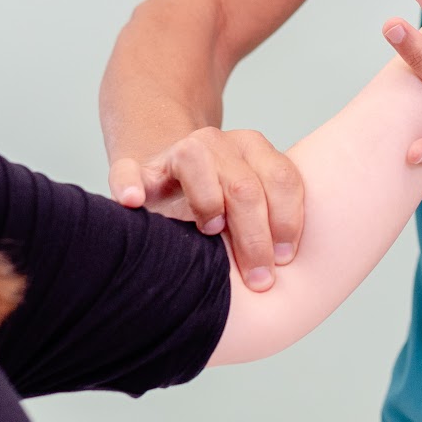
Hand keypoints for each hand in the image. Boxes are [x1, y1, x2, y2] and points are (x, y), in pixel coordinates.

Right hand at [109, 128, 304, 291]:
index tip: (285, 260)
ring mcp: (177, 152)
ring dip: (207, 200)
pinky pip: (130, 170)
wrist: (168, 178)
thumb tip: (291, 267)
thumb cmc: (220, 204)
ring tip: (210, 232)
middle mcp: (218, 143)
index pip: (282, 179)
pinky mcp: (140, 168)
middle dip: (255, 236)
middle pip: (245, 184)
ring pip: (196, 161)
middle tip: (259, 278)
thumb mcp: (250, 207)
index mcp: (254, 150)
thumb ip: (271, 222)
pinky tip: (132, 201)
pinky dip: (130, 183)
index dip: (287, 221)